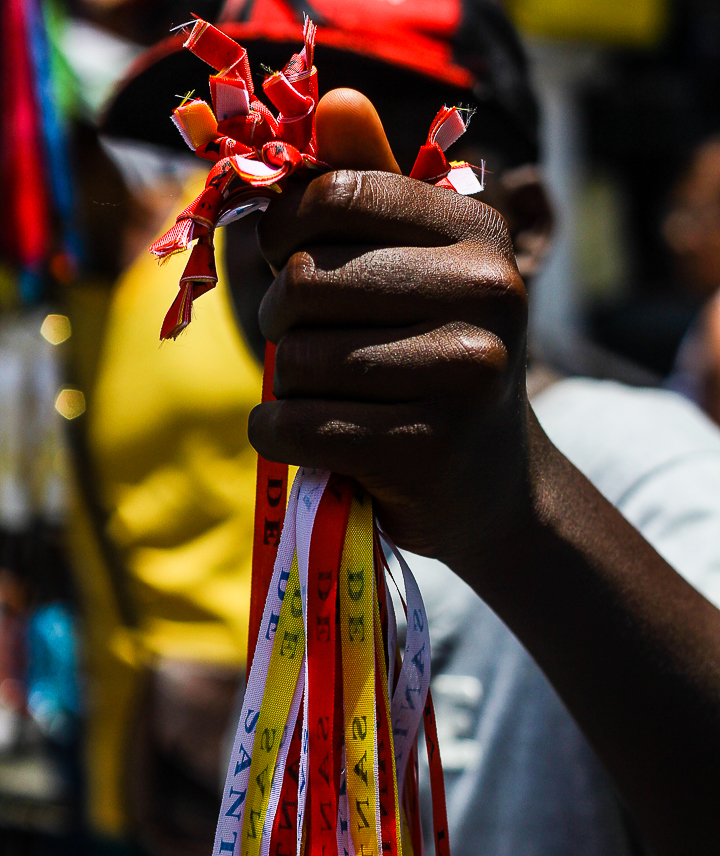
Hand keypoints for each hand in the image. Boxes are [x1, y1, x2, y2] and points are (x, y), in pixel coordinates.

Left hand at [248, 91, 529, 572]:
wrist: (487, 486)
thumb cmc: (431, 367)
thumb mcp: (415, 272)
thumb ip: (372, 190)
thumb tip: (335, 99)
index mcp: (480, 234)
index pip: (335, 196)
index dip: (281, 231)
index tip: (282, 261)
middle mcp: (488, 294)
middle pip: (305, 283)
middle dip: (280, 321)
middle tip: (300, 347)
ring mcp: (464, 375)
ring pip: (295, 360)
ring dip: (283, 384)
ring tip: (321, 396)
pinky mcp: (425, 448)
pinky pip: (294, 426)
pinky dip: (275, 435)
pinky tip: (301, 439)